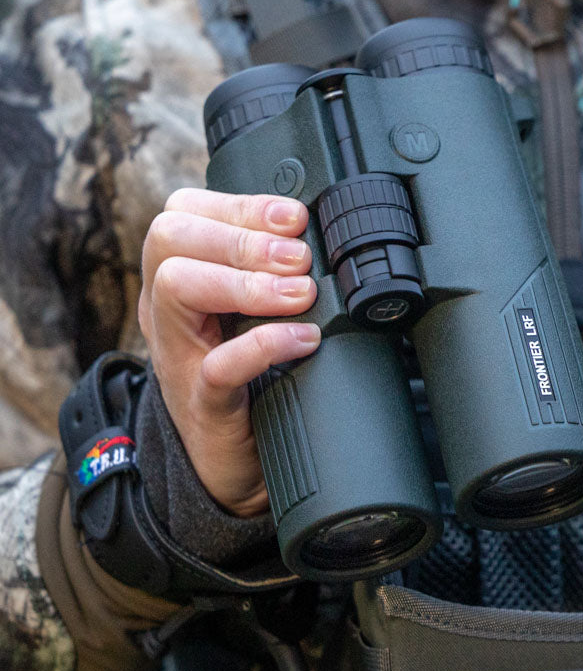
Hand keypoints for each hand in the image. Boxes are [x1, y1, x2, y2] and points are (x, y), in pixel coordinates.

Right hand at [138, 188, 320, 517]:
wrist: (232, 464)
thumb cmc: (249, 376)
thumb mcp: (255, 312)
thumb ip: (276, 271)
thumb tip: (326, 232)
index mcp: (178, 276)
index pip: (183, 212)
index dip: (241, 206)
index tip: (294, 218)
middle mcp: (167, 310)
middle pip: (169, 237)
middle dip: (243, 238)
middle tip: (299, 258)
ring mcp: (179, 356)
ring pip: (177, 286)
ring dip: (249, 281)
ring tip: (303, 294)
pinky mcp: (203, 404)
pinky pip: (218, 365)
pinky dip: (265, 344)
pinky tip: (303, 340)